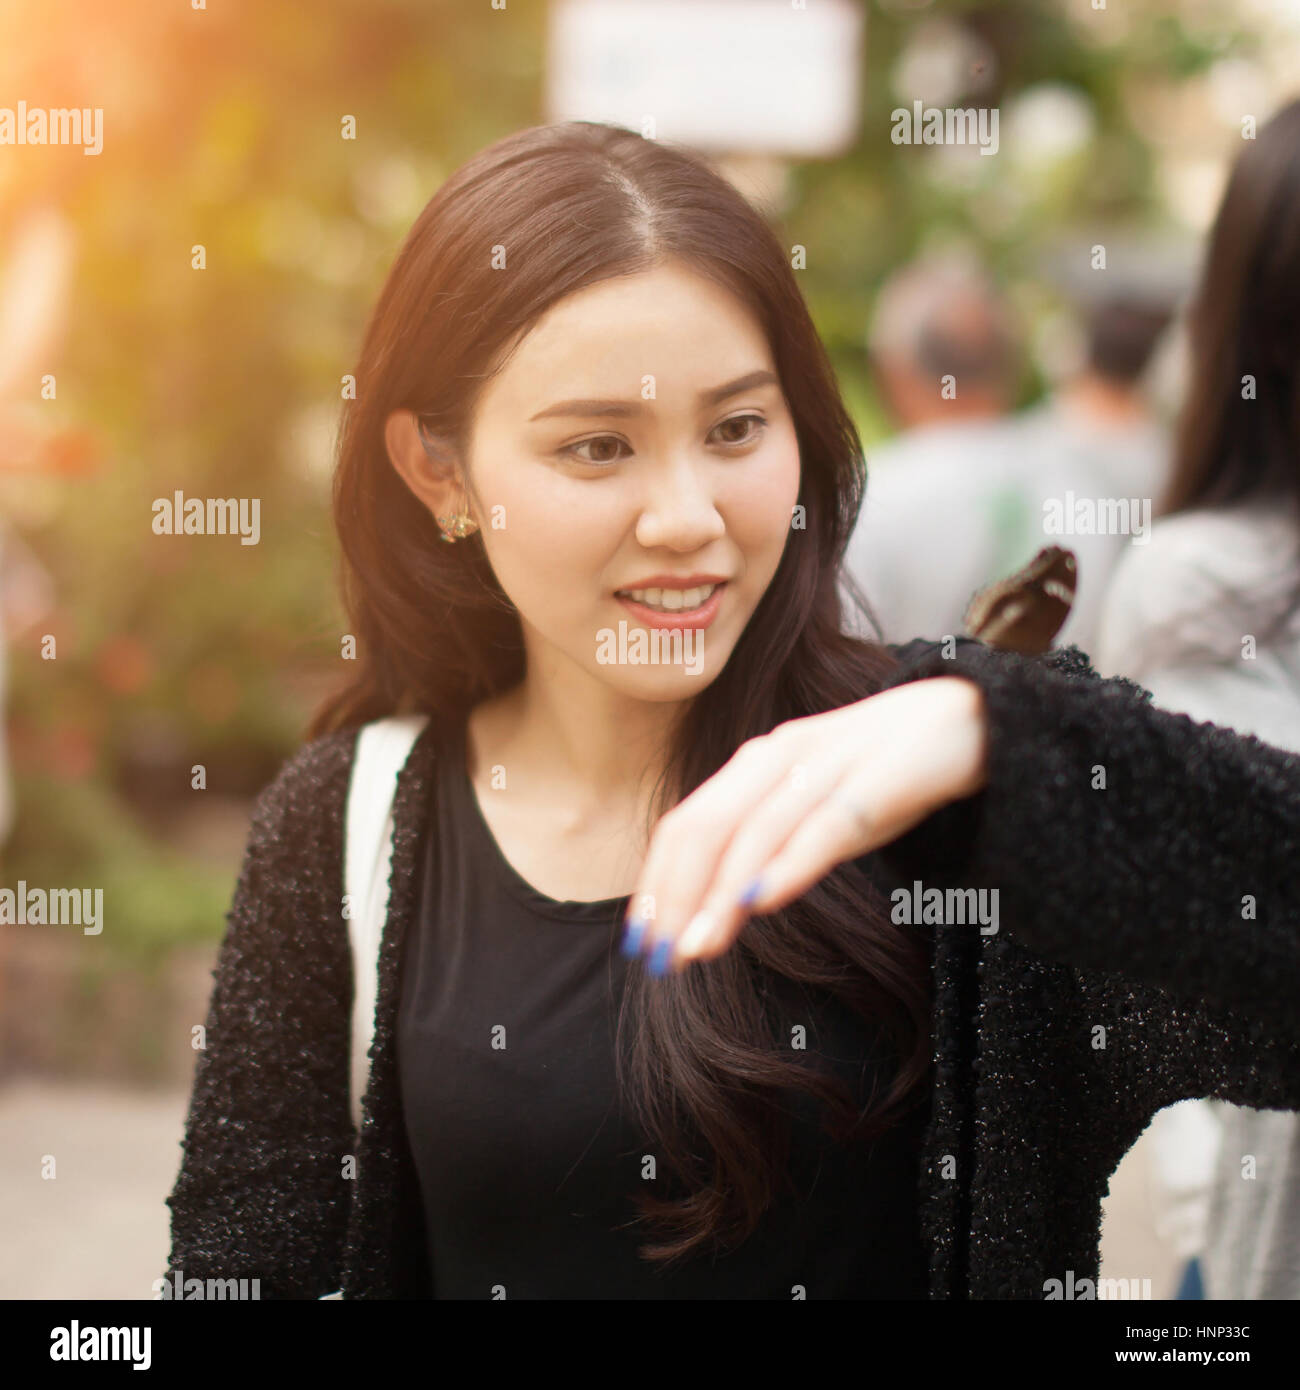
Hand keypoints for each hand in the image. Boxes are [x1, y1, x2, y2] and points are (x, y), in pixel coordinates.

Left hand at [620, 676, 988, 974]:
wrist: (966, 720)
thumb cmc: (882, 771)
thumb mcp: (814, 805)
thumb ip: (770, 841)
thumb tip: (724, 904)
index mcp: (757, 764)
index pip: (687, 824)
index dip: (658, 883)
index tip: (641, 940)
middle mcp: (780, 758)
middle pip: (708, 828)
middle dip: (677, 897)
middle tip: (660, 957)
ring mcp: (828, 766)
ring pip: (759, 832)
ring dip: (721, 895)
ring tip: (698, 946)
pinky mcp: (878, 780)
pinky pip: (826, 825)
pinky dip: (790, 863)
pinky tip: (764, 899)